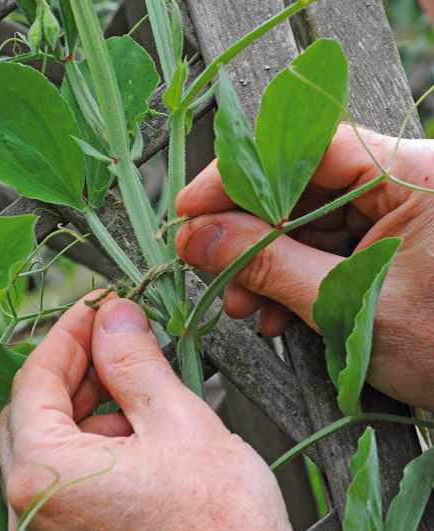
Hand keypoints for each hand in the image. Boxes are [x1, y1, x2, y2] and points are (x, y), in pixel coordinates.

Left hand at [0, 292, 296, 530]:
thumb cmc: (222, 525)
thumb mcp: (178, 420)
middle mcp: (30, 515)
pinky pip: (66, 474)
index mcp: (45, 478)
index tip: (96, 307)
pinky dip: (94, 440)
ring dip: (89, 402)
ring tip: (137, 385)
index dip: (68, 334)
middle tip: (117, 339)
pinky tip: (135, 429)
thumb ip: (134, 360)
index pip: (34, 380)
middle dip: (78, 367)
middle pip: (35, 411)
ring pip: (50, 441)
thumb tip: (114, 316)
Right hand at [176, 124, 433, 409]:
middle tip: (208, 265)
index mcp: (415, 175)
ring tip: (244, 303)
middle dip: (249, 233)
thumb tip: (198, 236)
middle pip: (301, 187)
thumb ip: (269, 265)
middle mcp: (406, 182)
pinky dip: (294, 276)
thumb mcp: (350, 305)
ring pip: (308, 222)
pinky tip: (275, 308)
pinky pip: (327, 247)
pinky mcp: (389, 243)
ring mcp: (398, 214)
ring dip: (267, 262)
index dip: (241, 174)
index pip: (309, 149)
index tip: (192, 207)